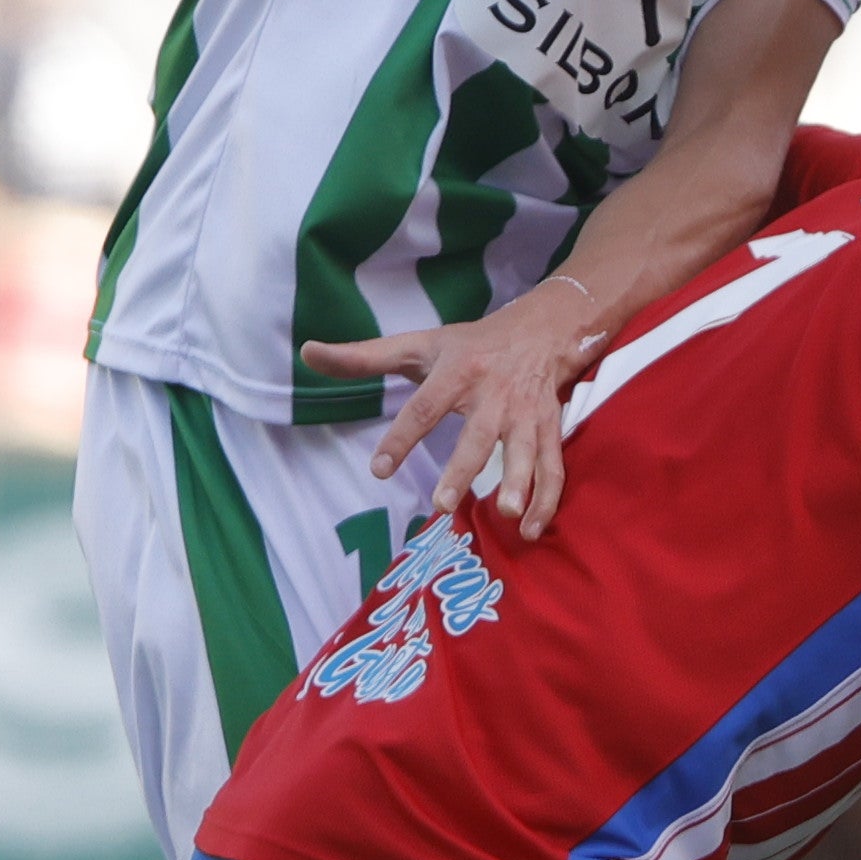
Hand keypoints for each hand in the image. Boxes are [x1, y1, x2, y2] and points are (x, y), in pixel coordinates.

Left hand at [298, 281, 609, 530]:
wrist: (542, 328)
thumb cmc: (469, 344)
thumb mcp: (417, 344)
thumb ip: (362, 356)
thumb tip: (307, 352)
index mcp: (457, 372)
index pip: (424, 408)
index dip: (401, 438)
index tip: (378, 470)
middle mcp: (494, 393)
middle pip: (478, 435)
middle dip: (463, 469)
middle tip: (442, 505)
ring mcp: (526, 414)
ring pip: (526, 451)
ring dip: (520, 483)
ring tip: (508, 516)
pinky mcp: (550, 429)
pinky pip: (553, 467)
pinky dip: (547, 500)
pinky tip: (530, 530)